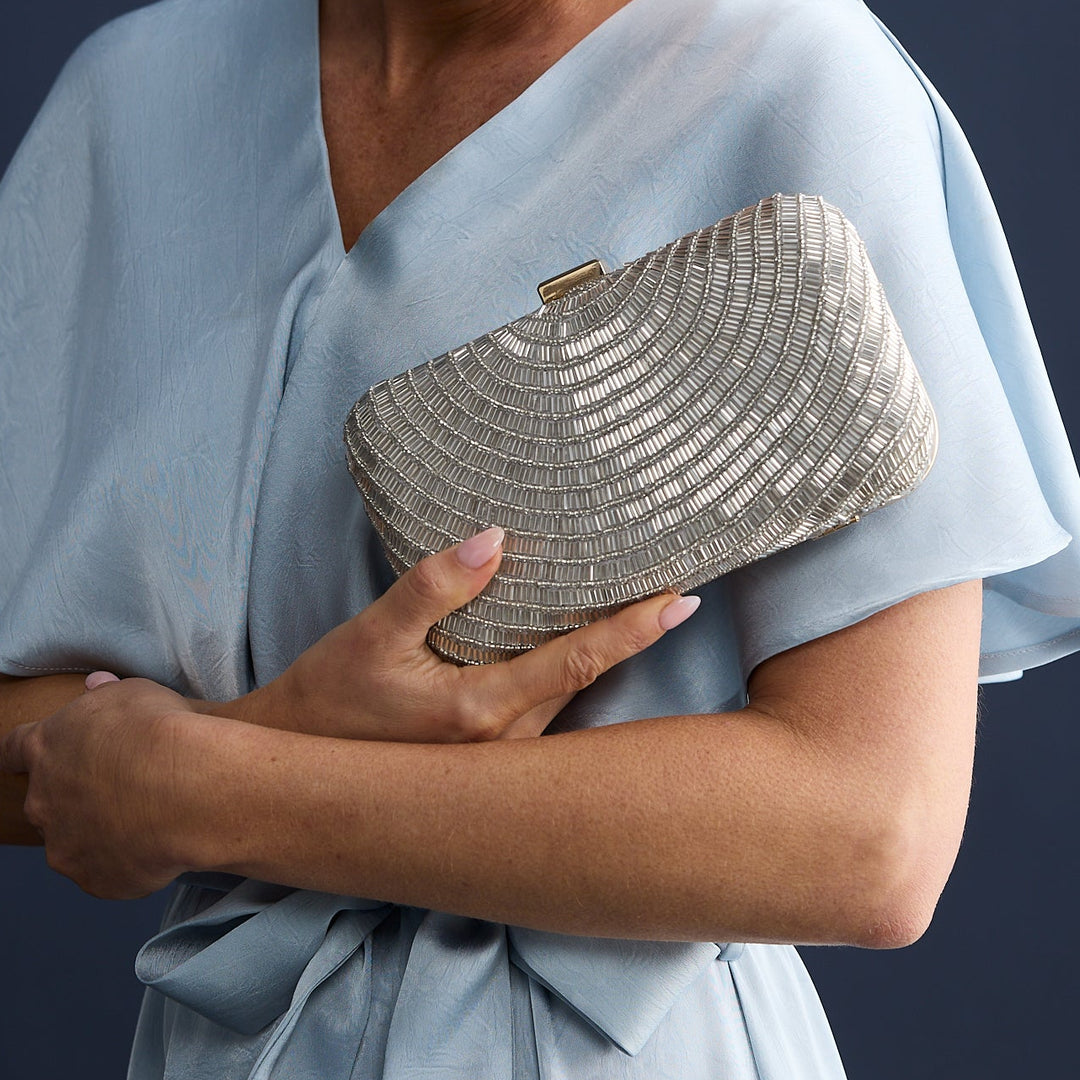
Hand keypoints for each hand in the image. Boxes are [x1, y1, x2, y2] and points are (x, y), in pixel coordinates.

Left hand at [0, 677, 208, 897]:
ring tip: (149, 819)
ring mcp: (65, 845)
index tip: (36, 756)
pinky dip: (127, 861)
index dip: (24, 753)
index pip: (13, 749)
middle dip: (75, 797)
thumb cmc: (160, 732)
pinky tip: (159, 844)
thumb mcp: (134, 693)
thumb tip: (96, 685)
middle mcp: (43, 801)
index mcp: (46, 748)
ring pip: (74, 840)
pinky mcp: (94, 880)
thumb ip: (107, 695)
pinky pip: (107, 872)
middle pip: (45, 802)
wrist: (187, 788)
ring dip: (101, 832)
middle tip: (121, 787)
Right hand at [221, 527, 699, 742]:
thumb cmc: (327, 699)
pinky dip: (567, 680)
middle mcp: (502, 746)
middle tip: (676, 597)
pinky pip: (544, 716)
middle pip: (587, 685)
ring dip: (600, 662)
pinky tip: (570, 650)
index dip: (635, 629)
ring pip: (569, 704)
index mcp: (479, 712)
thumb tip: (494, 539)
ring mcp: (497, 763)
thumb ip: (433, 587)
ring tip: (635, 611)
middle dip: (634, 644)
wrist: (293, 773)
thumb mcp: (369, 634)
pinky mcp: (487, 764)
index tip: (684, 599)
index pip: (577, 662)